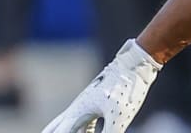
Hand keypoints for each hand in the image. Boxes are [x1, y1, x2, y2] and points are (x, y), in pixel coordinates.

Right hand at [42, 39, 161, 132]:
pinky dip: (83, 130)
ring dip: (66, 131)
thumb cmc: (125, 89)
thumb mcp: (119, 115)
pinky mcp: (97, 102)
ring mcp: (86, 103)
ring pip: (67, 123)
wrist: (135, 65)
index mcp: (78, 112)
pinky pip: (83, 120)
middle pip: (55, 127)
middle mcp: (78, 107)